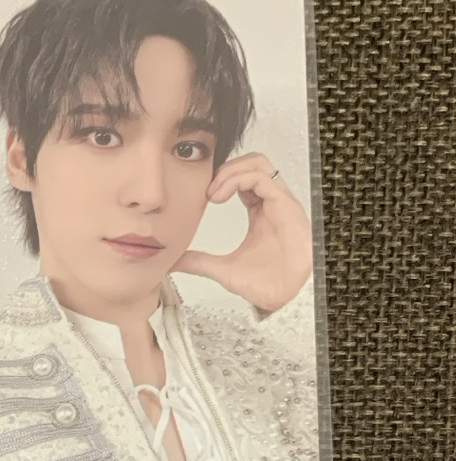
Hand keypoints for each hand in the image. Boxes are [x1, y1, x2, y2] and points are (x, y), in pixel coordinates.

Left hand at [172, 152, 312, 314]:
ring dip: (231, 170)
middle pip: (253, 162)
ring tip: (212, 192)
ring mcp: (281, 202)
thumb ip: (198, 262)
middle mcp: (273, 202)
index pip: (244, 177)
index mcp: (261, 210)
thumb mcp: (221, 269)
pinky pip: (263, 178)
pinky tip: (220, 196)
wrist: (283, 298)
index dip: (222, 178)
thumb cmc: (265, 283)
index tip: (203, 195)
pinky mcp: (286, 206)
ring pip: (259, 163)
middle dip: (226, 168)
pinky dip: (238, 179)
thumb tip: (173, 261)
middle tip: (207, 189)